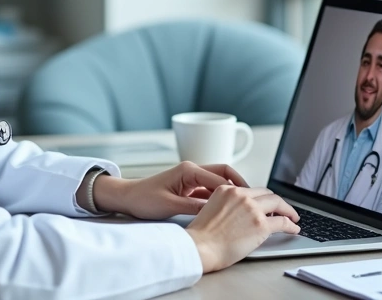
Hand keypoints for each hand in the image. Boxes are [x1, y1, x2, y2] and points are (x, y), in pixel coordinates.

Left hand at [92, 161, 248, 219]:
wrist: (127, 198)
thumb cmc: (143, 199)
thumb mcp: (169, 206)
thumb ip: (193, 207)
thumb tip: (215, 211)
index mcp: (188, 170)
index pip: (219, 177)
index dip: (236, 189)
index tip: (249, 199)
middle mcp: (192, 170)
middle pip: (224, 173)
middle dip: (240, 185)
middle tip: (253, 198)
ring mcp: (191, 178)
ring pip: (218, 181)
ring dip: (231, 192)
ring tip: (244, 204)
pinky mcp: (188, 187)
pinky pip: (209, 190)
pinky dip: (219, 198)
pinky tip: (227, 209)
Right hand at [184, 186, 299, 272]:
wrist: (199, 247)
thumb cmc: (201, 236)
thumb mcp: (210, 209)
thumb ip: (226, 206)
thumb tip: (240, 215)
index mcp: (227, 190)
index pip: (251, 190)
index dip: (261, 198)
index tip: (266, 204)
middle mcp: (241, 195)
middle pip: (267, 194)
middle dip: (276, 202)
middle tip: (282, 209)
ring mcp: (252, 209)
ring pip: (277, 204)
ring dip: (288, 211)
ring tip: (292, 217)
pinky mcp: (261, 224)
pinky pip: (282, 222)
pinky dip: (291, 225)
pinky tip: (293, 228)